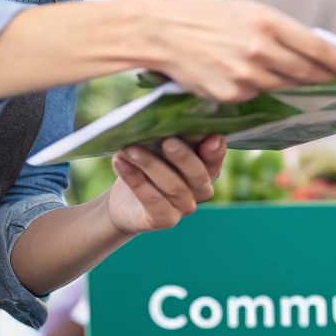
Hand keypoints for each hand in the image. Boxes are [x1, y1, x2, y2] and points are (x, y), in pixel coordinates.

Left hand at [106, 136, 225, 233]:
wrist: (123, 202)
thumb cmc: (146, 167)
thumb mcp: (158, 148)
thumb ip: (170, 136)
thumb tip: (170, 116)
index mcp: (204, 169)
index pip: (215, 160)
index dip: (216, 151)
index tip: (212, 137)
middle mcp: (199, 190)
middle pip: (197, 175)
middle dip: (183, 157)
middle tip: (167, 141)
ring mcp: (184, 207)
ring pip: (173, 187)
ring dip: (151, 165)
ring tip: (130, 149)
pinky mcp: (164, 220)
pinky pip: (152, 200)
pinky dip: (135, 180)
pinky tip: (120, 162)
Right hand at [141, 0, 335, 101]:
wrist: (167, 31)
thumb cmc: (212, 17)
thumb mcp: (250, 11)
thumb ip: (280, 30)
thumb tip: (313, 50)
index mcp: (268, 23)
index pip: (316, 48)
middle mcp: (259, 50)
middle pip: (306, 72)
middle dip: (326, 77)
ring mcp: (246, 76)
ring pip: (284, 87)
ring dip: (297, 85)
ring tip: (307, 82)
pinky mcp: (232, 94)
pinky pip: (258, 96)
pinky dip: (264, 89)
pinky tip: (261, 81)